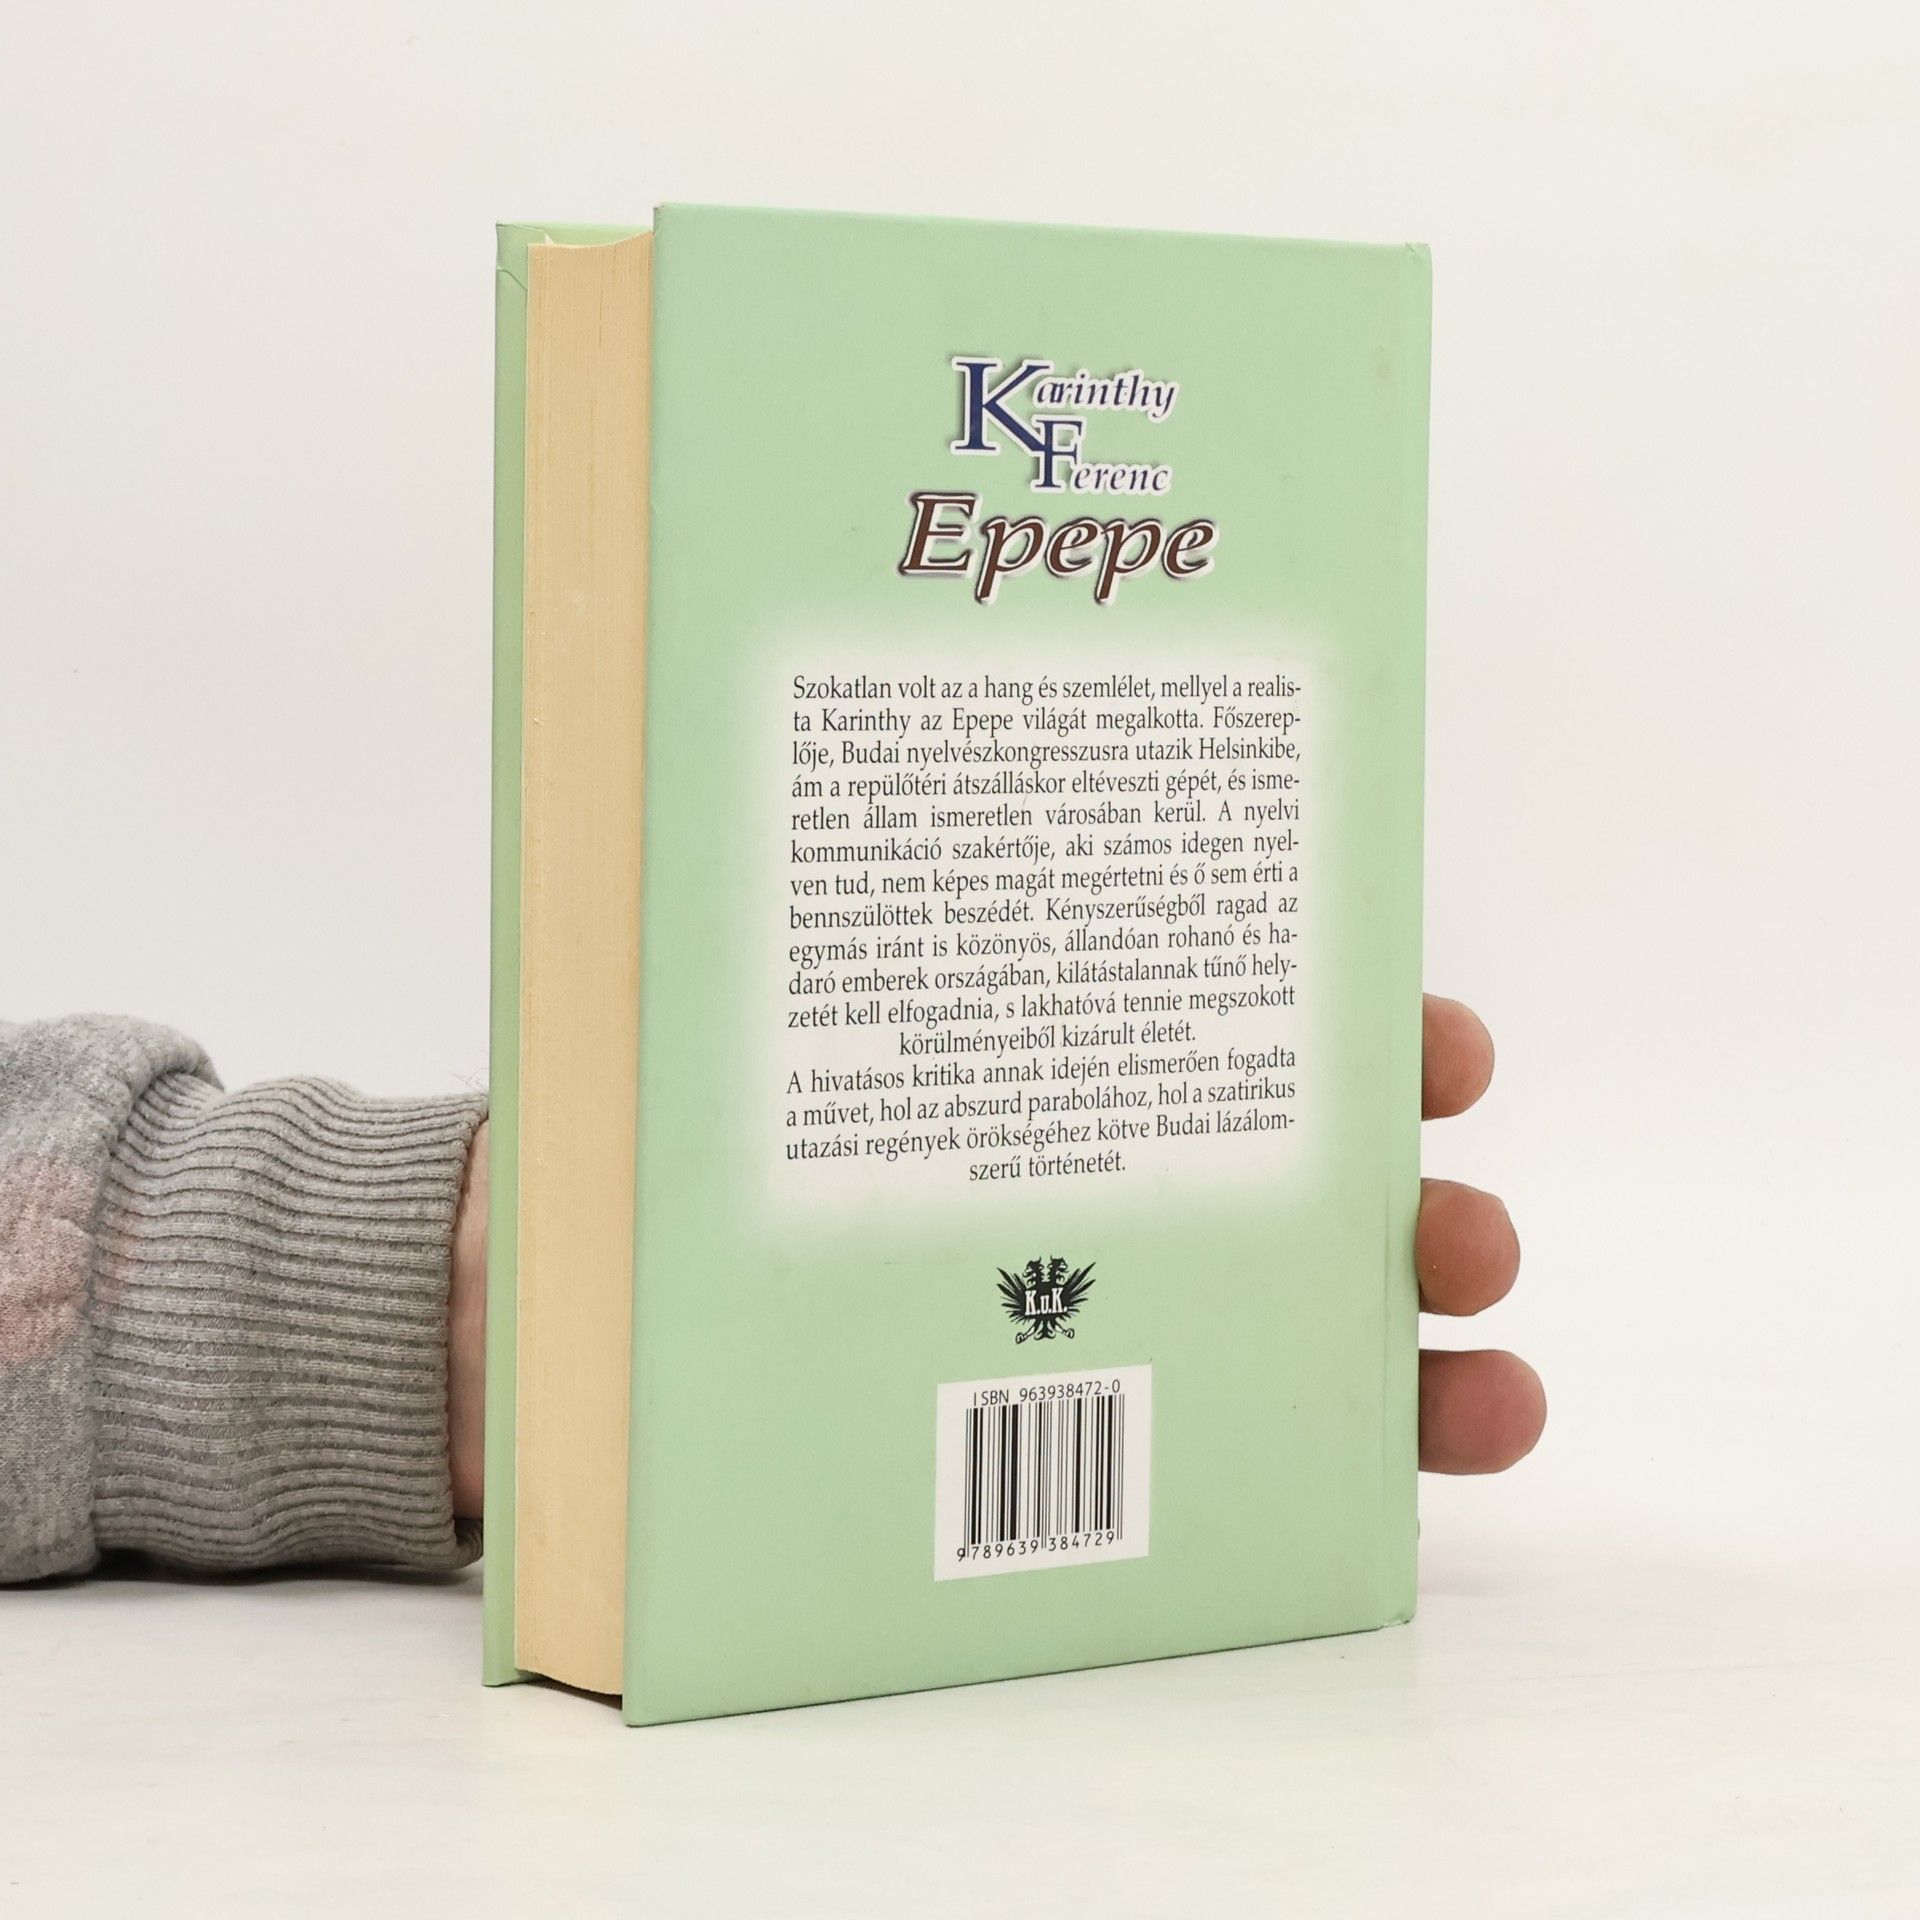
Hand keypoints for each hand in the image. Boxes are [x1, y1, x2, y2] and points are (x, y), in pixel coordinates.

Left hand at [442, 1003, 1543, 1513]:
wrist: (482, 1331)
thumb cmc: (580, 1151)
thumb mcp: (644, 1016)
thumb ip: (699, 926)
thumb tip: (717, 764)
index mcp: (983, 1048)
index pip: (1179, 1009)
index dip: (1324, 1017)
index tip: (1420, 1036)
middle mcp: (1043, 1165)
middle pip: (1263, 1167)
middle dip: (1391, 1188)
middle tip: (1452, 1215)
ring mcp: (1052, 1307)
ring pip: (1273, 1318)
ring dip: (1401, 1339)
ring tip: (1481, 1358)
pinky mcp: (1026, 1439)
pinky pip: (1200, 1457)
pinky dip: (1318, 1467)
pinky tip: (1394, 1488)